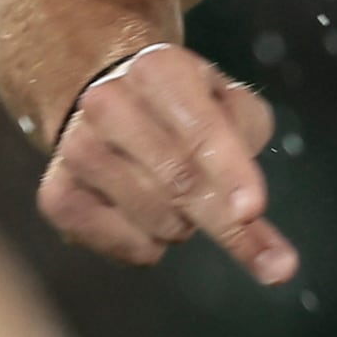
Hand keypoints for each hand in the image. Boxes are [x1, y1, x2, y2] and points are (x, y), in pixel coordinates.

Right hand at [35, 43, 295, 283]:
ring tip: (176, 194)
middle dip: (232, 227)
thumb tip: (248, 210)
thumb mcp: (229, 101)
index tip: (254, 210)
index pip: (201, 130)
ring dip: (187, 224)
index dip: (231, 173)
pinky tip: (145, 213)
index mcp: (157, 70)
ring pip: (159, 220)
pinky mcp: (57, 196)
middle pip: (180, 182)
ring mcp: (75, 149)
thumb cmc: (187, 109)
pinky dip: (153, 245)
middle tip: (278, 267)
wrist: (111, 105)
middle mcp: (106, 103)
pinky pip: (128, 247)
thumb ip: (249, 134)